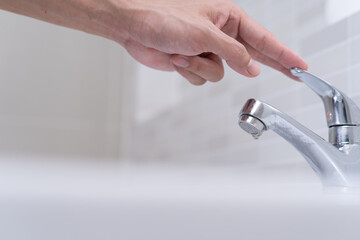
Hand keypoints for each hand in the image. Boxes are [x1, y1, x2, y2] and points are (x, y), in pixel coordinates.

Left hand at [122, 0, 307, 84]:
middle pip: (252, 56)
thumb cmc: (163, 17)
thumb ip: (233, 53)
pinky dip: (188, 71)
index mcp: (228, 19)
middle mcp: (220, 35)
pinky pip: (202, 78)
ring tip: (183, 52)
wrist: (135, 27)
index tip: (301, 66)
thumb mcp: (205, 34)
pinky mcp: (193, 62)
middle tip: (295, 74)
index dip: (284, 54)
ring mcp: (207, 50)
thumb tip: (252, 68)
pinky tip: (176, 58)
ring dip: (199, 66)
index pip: (264, 39)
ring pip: (220, 73)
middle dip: (268, 65)